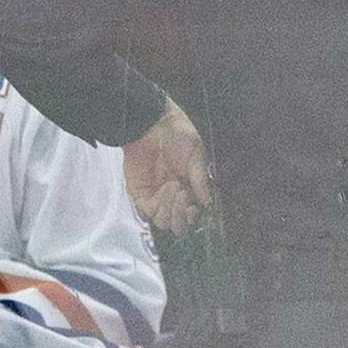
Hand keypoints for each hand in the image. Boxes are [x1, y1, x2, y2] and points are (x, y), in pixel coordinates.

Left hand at [123, 97, 211, 235]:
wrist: (151, 123)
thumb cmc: (176, 133)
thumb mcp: (196, 154)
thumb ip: (200, 179)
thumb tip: (207, 201)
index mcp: (189, 187)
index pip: (192, 214)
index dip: (194, 214)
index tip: (195, 205)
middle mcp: (173, 195)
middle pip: (178, 224)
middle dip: (182, 216)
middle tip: (183, 197)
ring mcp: (156, 196)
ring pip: (164, 222)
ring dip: (171, 210)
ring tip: (173, 189)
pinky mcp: (140, 194)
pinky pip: (148, 212)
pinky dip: (157, 206)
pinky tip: (163, 190)